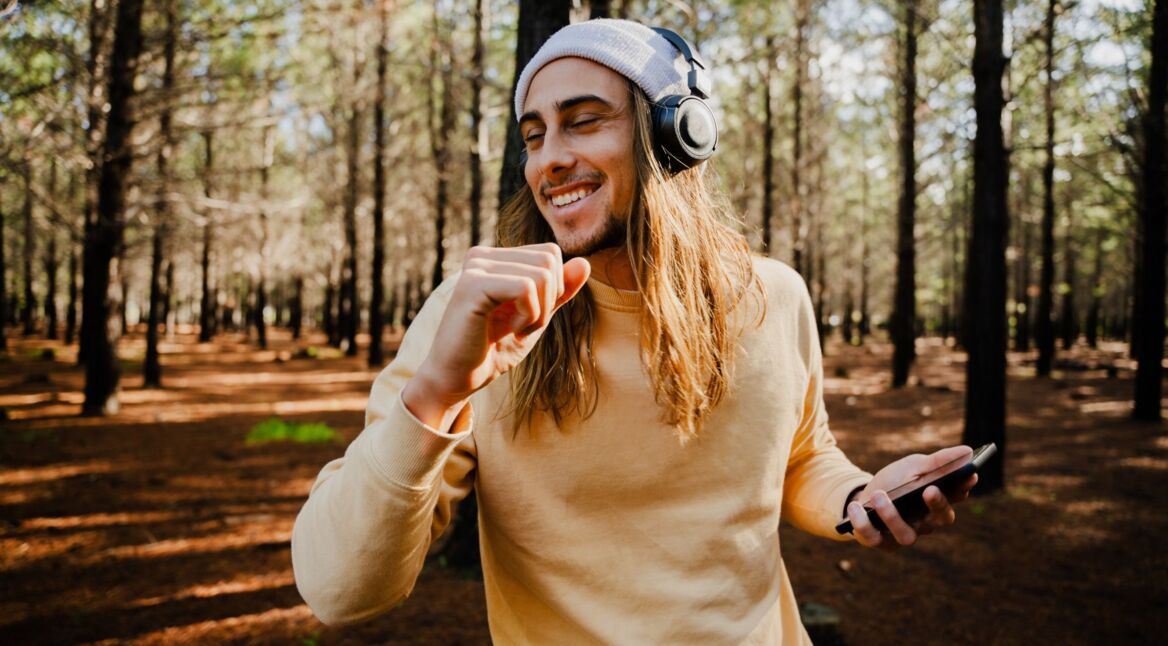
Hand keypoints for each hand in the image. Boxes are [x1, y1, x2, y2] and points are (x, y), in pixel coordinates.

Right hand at [403, 243, 590, 427]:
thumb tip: (585, 262)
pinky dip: (528, 315)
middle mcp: (481, 255)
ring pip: (542, 274)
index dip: (554, 289)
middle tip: (523, 326)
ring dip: (539, 312)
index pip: (550, 254)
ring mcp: (475, 267)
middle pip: (549, 260)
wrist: (459, 378)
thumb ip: (560, 291)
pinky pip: (526, 288)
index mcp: (495, 258)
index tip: (529, 316)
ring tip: (514, 330)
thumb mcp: (537, 317)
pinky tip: (508, 330)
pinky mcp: (472, 285)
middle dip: (549, 301)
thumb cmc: (494, 349)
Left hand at [846, 445, 977, 550]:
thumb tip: (967, 451)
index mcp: (937, 503)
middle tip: (930, 489)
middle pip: (938, 520)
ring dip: (892, 515)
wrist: (865, 497)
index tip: (969, 474)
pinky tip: (856, 508)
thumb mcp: (913, 466)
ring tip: (879, 495)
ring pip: (906, 536)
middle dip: (937, 505)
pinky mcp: (879, 542)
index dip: (963, 487)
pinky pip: (872, 537)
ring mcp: (902, 535)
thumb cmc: (896, 482)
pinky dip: (863, 523)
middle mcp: (925, 524)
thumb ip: (938, 462)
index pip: (956, 497)